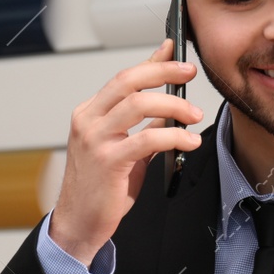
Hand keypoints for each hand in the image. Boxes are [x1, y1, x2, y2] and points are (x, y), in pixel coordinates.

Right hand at [49, 38, 202, 264]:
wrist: (79, 223)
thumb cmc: (100, 187)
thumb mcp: (123, 148)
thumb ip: (143, 125)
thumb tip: (169, 105)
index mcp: (90, 114)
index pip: (124, 78)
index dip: (152, 62)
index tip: (175, 50)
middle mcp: (88, 121)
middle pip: (129, 81)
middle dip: (164, 72)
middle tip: (190, 73)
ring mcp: (95, 140)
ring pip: (139, 104)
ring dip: (174, 106)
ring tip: (194, 116)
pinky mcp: (108, 161)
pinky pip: (147, 139)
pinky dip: (174, 137)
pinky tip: (189, 142)